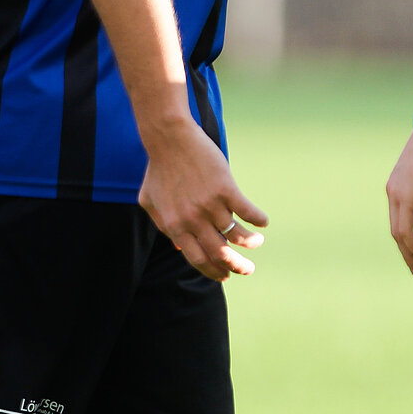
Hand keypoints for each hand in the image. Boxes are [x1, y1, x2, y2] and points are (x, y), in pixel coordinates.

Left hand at [138, 117, 267, 280]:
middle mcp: (193, 219)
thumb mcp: (149, 201)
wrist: (168, 138)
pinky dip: (258, 220)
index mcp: (174, 226)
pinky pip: (247, 211)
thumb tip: (178, 248)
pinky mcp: (225, 188)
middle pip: (221, 254)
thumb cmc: (159, 168)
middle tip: (248, 270)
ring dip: (251, 243)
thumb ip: (162, 226)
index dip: (214, 271)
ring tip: (257, 242)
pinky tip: (262, 222)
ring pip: (237, 235)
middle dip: (237, 266)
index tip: (226, 275)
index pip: (197, 259)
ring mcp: (209, 204)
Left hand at [385, 130, 412, 275]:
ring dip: (410, 254)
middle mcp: (394, 193)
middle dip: (407, 252)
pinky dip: (412, 246)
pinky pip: (405, 230)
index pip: (399, 219)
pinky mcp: (406, 199)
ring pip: (399, 234)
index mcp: (399, 187)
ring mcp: (398, 196)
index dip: (408, 238)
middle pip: (396, 230)